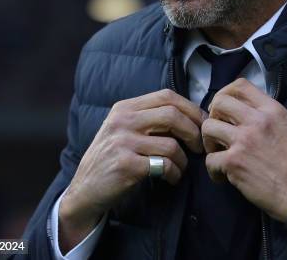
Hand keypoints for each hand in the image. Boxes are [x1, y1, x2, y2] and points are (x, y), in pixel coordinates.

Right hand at [58, 89, 204, 252]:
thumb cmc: (113, 158)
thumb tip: (192, 115)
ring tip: (181, 168)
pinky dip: (174, 173)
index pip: (167, 96)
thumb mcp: (125, 129)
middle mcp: (122, 121)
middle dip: (193, 131)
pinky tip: (172, 178)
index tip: (202, 124)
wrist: (84, 190)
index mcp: (125, 107)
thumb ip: (150, 118)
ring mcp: (122, 142)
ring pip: (171, 144)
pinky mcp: (126, 165)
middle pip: (173, 115)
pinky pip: (164, 165)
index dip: (191, 108)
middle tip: (199, 147)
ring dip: (184, 160)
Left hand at [201, 78, 286, 221]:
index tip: (224, 110)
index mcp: (271, 109)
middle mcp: (258, 120)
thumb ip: (263, 114)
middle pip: (219, 101)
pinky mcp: (234, 161)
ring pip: (208, 127)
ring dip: (209, 142)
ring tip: (219, 153)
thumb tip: (235, 110)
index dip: (225, 93)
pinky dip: (213, 170)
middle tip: (218, 133)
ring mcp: (244, 139)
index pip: (240, 84)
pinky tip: (224, 176)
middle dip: (213, 116)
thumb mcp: (284, 127)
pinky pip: (209, 159)